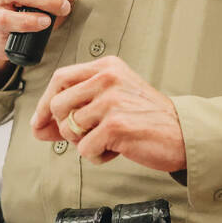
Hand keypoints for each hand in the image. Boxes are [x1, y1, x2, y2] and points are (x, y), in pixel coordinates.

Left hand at [30, 56, 186, 172]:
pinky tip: (116, 149)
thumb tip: (39, 126)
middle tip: (87, 135)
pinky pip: (85, 149)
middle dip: (66, 128)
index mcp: (107, 66)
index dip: (44, 103)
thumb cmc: (147, 118)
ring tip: (107, 139)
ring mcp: (112, 100)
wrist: (182, 133)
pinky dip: (98, 156)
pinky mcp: (116, 125)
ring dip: (84, 143)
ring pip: (69, 128)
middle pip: (58, 104)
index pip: (60, 78)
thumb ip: (78, 106)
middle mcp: (108, 78)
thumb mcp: (113, 98)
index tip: (40, 123)